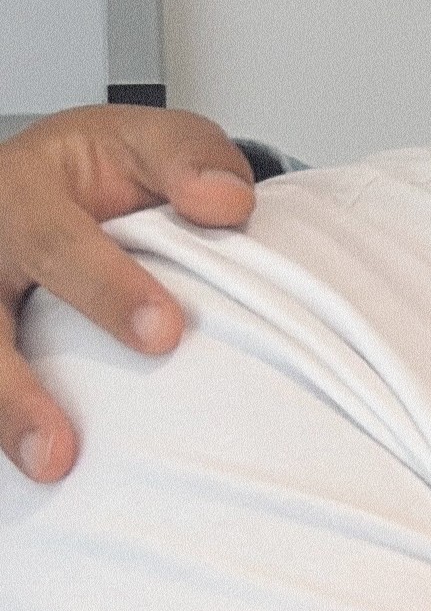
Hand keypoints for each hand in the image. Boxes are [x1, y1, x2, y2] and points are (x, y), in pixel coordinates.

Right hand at [0, 104, 258, 484]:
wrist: (53, 179)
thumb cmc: (102, 170)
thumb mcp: (149, 139)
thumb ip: (191, 161)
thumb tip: (228, 206)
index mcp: (21, 192)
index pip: (59, 244)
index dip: (108, 290)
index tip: (166, 334)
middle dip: (21, 388)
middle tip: (64, 446)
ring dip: (3, 416)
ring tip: (48, 468)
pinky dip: (4, 423)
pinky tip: (26, 471)